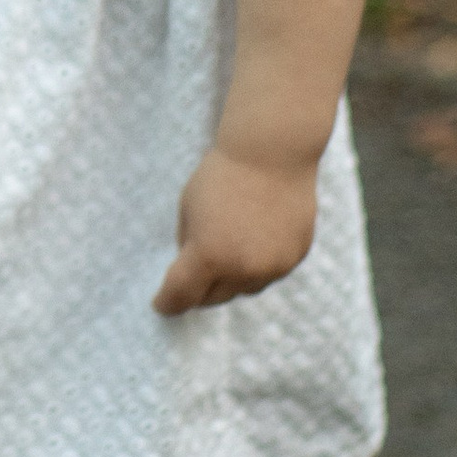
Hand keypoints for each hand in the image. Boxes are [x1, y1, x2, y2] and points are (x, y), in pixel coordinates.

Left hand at [154, 144, 317, 314]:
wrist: (274, 153)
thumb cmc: (222, 174)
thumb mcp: (188, 208)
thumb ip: (188, 244)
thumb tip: (192, 270)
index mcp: (208, 256)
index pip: (181, 296)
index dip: (167, 303)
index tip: (162, 304)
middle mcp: (242, 269)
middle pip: (213, 299)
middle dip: (199, 293)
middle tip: (192, 282)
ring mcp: (273, 266)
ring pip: (244, 289)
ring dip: (230, 281)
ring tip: (226, 256)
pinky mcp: (295, 258)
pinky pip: (269, 275)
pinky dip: (257, 268)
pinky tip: (252, 245)